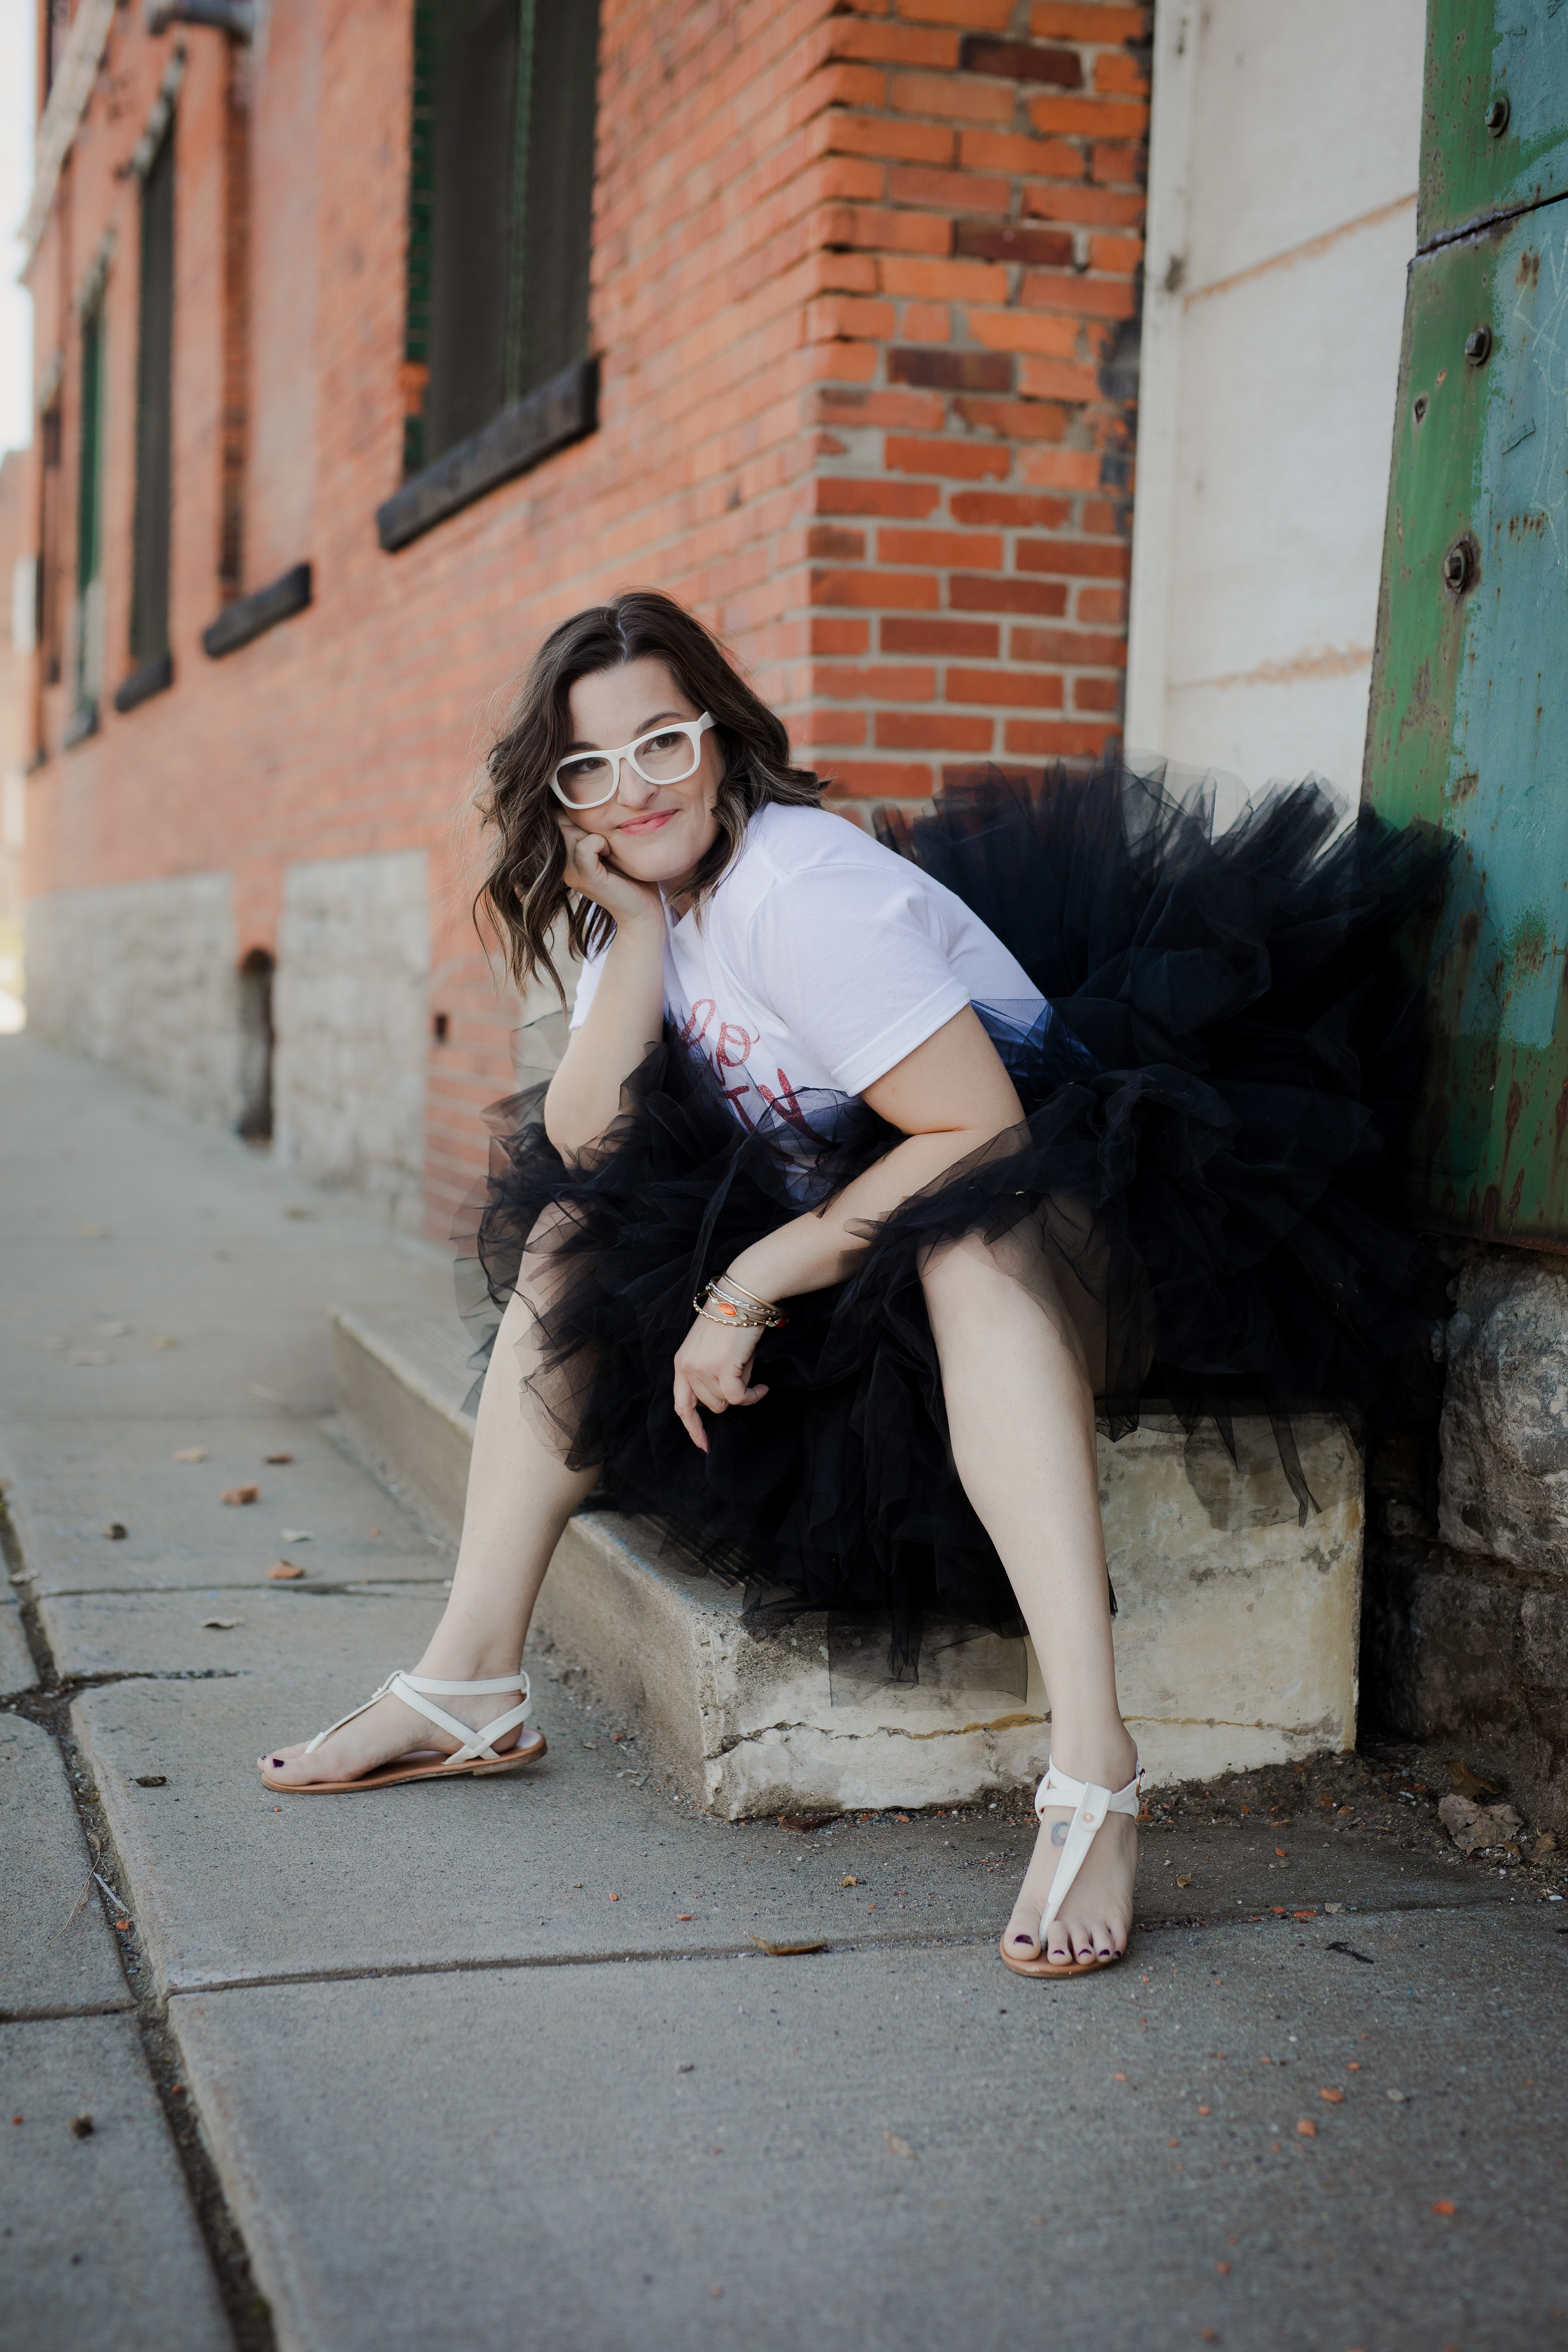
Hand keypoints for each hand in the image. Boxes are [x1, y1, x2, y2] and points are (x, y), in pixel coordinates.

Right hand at [558, 813, 663, 933]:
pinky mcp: (587, 879)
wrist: (643, 909)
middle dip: (581, 818)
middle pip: (559, 820)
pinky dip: (600, 843)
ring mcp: (572, 872)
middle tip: (604, 835)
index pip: (555, 816)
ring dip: (591, 830)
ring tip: (607, 844)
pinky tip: (609, 852)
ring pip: (569, 831)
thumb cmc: (629, 873)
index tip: (594, 822)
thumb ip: (593, 826)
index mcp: (564, 853)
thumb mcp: (608, 842)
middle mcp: (562, 863)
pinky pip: (585, 847)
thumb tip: (589, 795)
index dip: (572, 810)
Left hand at [671, 1314, 768, 1452]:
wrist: (740, 1297)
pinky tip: (763, 1387)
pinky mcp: (722, 1368)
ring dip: (742, 1389)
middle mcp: (687, 1368)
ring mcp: (703, 1369)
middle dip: (729, 1395)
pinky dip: (752, 1396)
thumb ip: (709, 1373)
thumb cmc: (730, 1319)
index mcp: (680, 1364)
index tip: (704, 1445)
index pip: (682, 1405)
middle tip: (742, 1372)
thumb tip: (725, 1398)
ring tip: (748, 1367)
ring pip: (726, 1401)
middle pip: (711, 1405)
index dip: (693, 1428)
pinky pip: (739, 1397)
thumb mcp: (709, 1348)